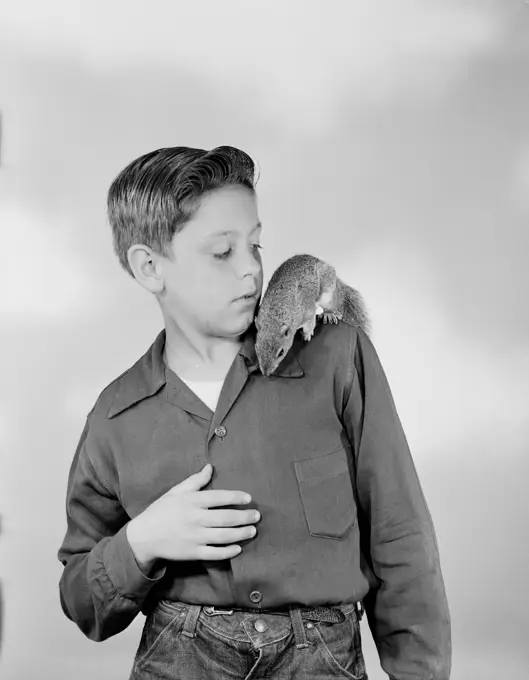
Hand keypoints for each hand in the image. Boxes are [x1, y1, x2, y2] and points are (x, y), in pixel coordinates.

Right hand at [126, 464, 258, 569]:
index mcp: (191, 501)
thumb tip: (210, 467)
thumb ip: (195, 480)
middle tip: (257, 516)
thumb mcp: (176, 492)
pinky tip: (238, 548)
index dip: (236, 497)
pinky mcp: (192, 553)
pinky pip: (215, 553)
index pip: (219, 497)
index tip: (249, 498)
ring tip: (253, 530)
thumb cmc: (161, 511)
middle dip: (245, 516)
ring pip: (224, 536)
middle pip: (226, 517)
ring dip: (241, 533)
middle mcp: (195, 519)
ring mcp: (194, 537)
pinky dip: (228, 551)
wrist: (143, 537)